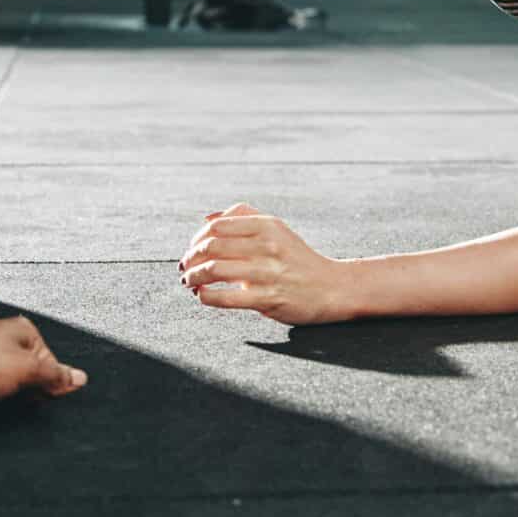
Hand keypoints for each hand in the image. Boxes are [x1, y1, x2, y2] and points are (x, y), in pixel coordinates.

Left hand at [0, 315, 85, 403]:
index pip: (52, 366)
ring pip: (5, 390)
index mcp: (23, 332)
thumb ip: (55, 376)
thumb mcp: (25, 370)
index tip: (37, 394)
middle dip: (23, 395)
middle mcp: (3, 341)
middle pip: (29, 379)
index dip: (47, 386)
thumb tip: (78, 378)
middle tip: (11, 397)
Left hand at [180, 202, 351, 325]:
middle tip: (185, 267)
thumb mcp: (276, 229)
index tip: (192, 249)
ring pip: (214, 271)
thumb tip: (207, 219)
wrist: (332, 287)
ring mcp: (268, 273)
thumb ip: (243, 217)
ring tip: (189, 282)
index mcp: (267, 225)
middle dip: (190, 258)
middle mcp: (267, 246)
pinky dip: (206, 296)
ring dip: (193, 278)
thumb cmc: (297, 258)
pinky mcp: (269, 299)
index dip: (196, 239)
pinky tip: (202, 296)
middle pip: (211, 247)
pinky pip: (227, 298)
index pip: (217, 226)